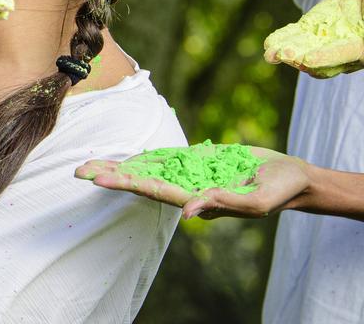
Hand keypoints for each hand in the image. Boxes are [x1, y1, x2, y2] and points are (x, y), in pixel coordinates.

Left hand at [77, 146, 311, 219]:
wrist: (292, 178)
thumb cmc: (278, 192)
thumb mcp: (256, 201)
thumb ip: (222, 204)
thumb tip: (187, 211)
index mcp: (197, 200)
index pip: (152, 191)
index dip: (124, 184)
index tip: (97, 180)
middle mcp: (187, 189)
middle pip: (141, 182)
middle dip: (110, 176)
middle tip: (77, 171)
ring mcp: (191, 175)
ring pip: (147, 170)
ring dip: (119, 167)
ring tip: (89, 164)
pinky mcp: (197, 162)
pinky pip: (164, 160)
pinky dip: (141, 158)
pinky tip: (122, 157)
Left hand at [264, 0, 363, 77]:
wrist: (360, 3)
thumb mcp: (363, 3)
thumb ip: (359, 10)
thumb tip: (353, 16)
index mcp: (359, 47)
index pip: (343, 53)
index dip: (326, 57)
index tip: (308, 59)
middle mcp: (342, 52)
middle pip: (319, 60)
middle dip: (300, 58)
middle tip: (284, 55)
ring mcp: (324, 45)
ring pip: (304, 53)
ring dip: (286, 54)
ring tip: (270, 54)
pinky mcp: (311, 34)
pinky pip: (296, 40)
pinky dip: (282, 41)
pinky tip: (269, 44)